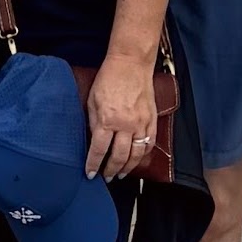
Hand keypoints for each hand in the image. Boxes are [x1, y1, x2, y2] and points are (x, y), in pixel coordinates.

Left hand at [83, 46, 160, 178]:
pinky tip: (137, 160)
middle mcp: (126, 125)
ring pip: (136, 155)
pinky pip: (149, 143)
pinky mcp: (152, 120)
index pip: (99, 150)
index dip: (93, 165)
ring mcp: (141, 124)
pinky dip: (143, 155)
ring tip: (121, 174)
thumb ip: (93, 123)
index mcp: (107, 120)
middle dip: (111, 170)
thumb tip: (93, 141)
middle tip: (106, 177)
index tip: (90, 174)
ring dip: (128, 167)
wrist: (131, 64)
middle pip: (118, 157)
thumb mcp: (92, 101)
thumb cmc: (109, 79)